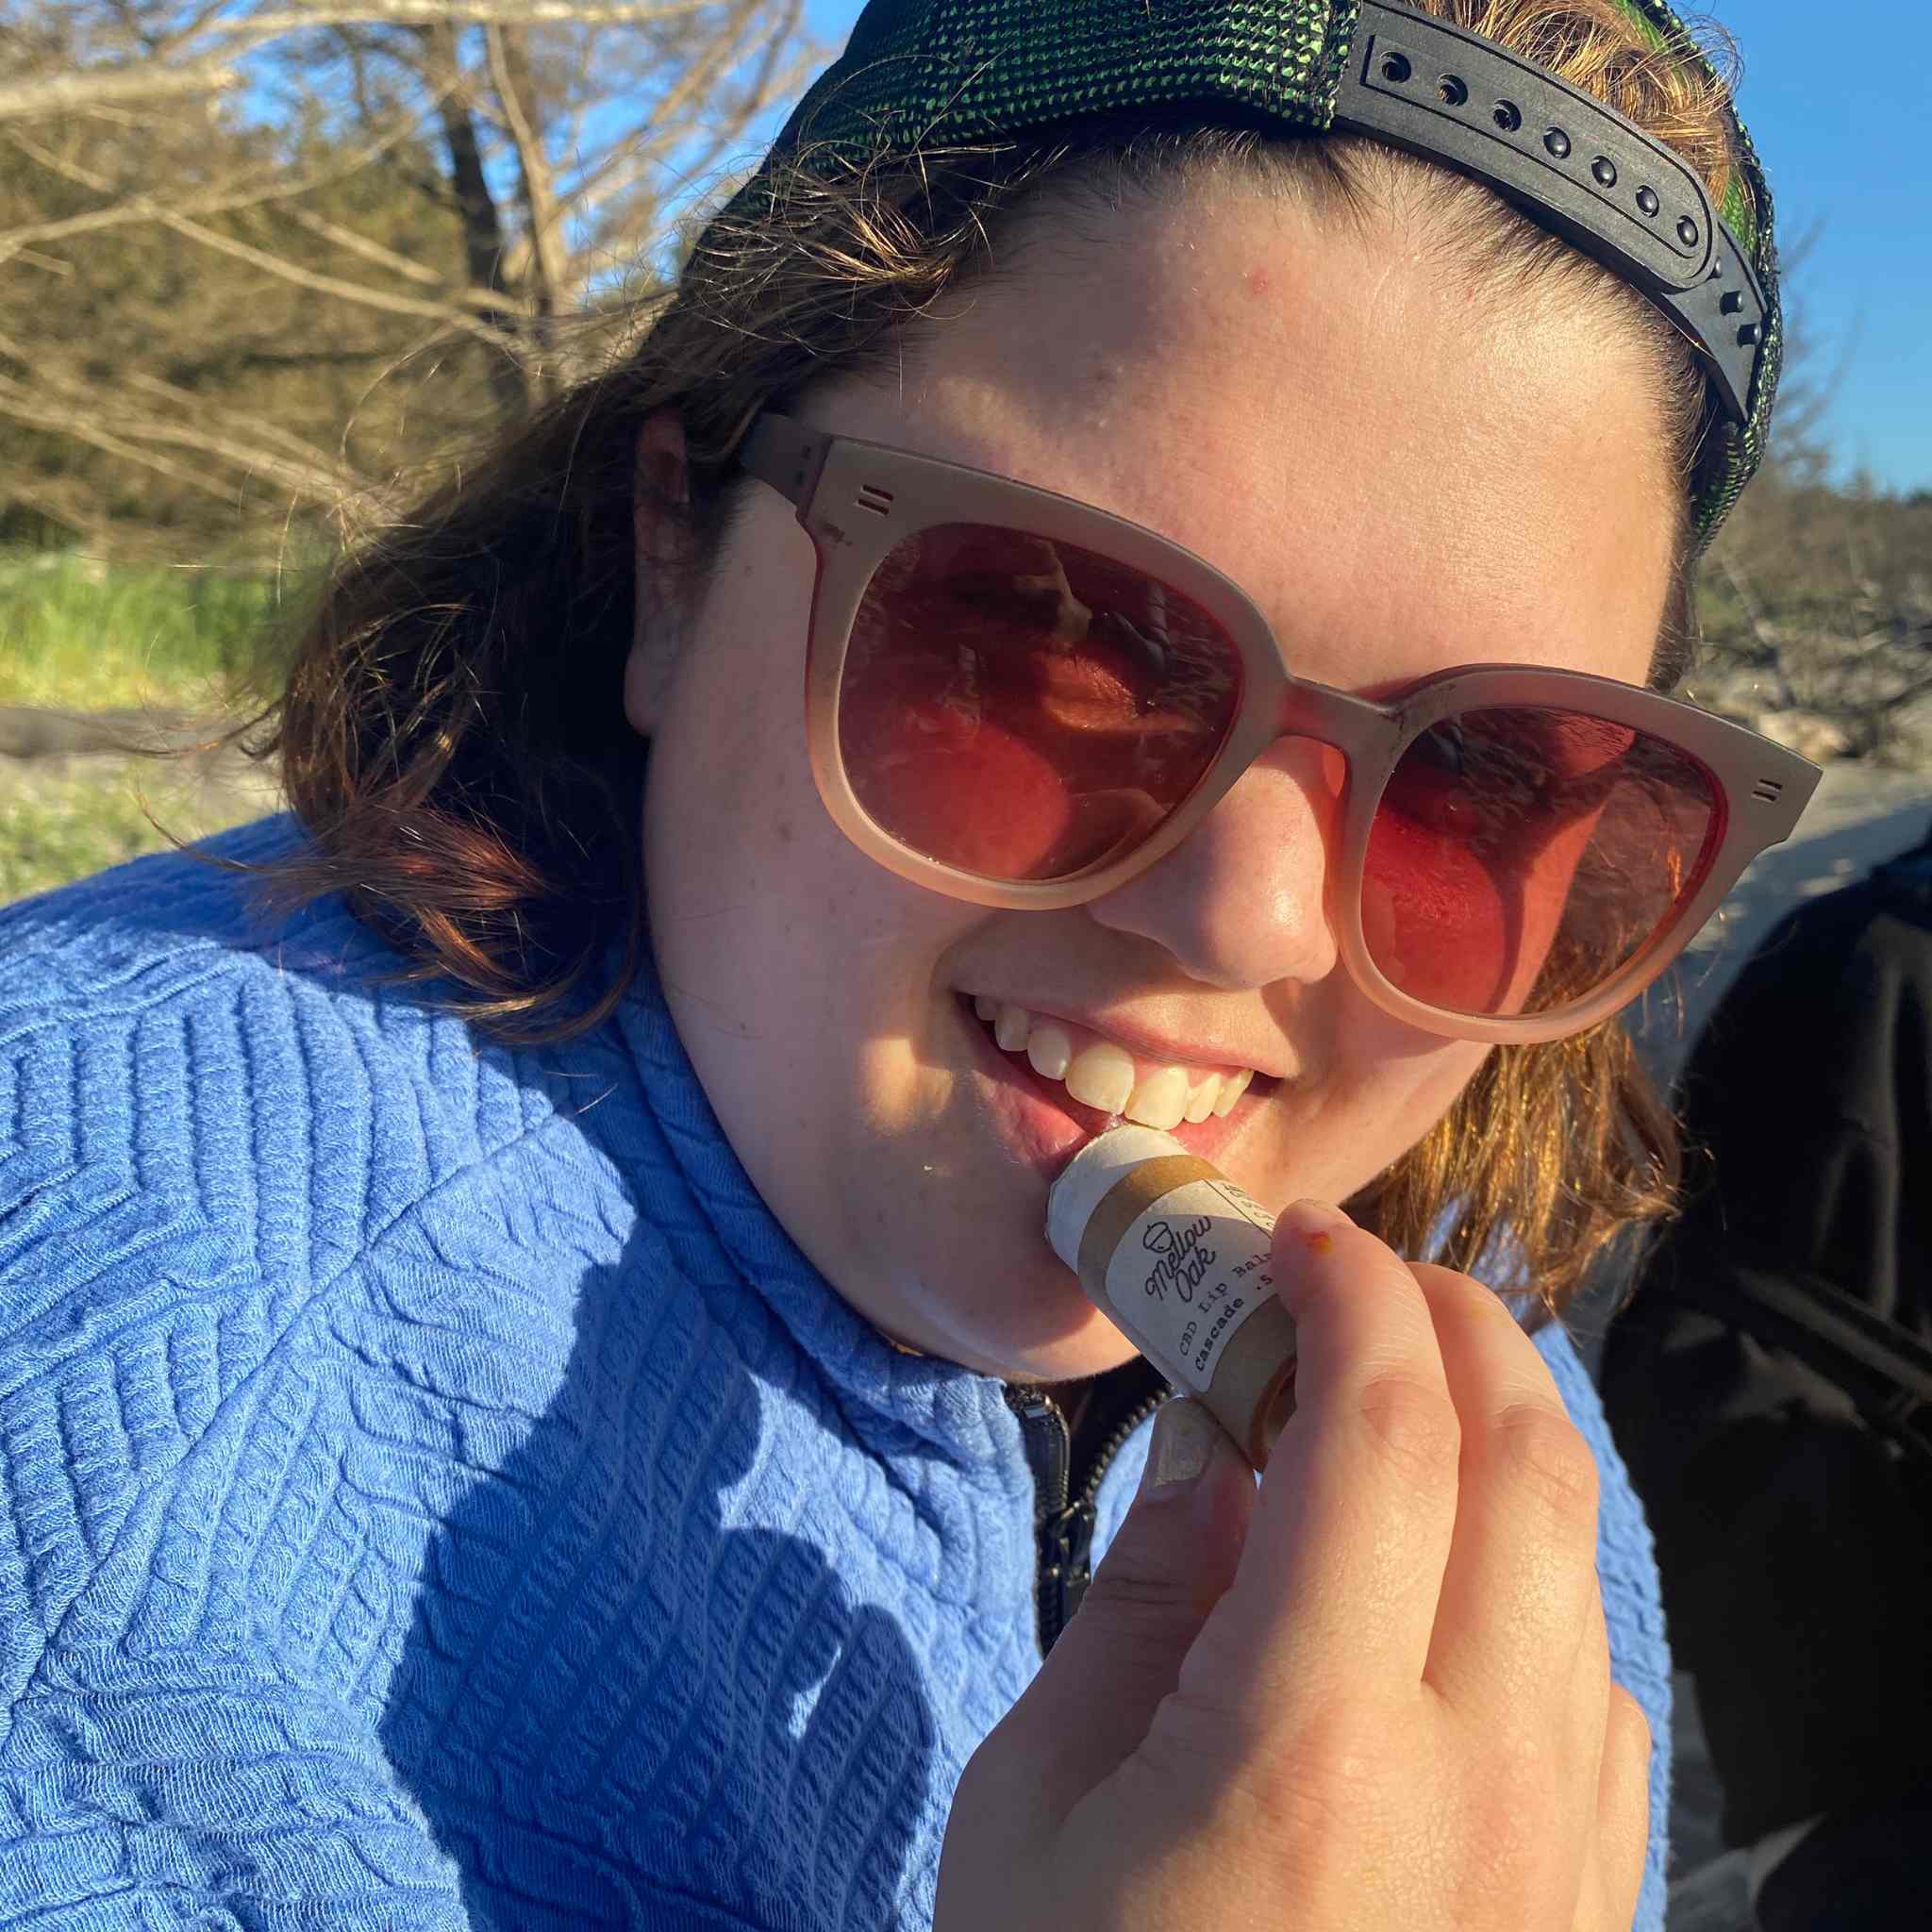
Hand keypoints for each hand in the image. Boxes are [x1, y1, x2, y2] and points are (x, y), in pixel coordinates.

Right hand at [937, 1198, 1650, 1930]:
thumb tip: (1217, 1443)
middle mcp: (1476, 1783)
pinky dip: (1528, 1568)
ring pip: (1581, 1565)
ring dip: (1501, 1439)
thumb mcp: (1037, 1801)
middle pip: (1527, 1467)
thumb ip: (1139, 1597)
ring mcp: (1557, 1853)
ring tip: (1395, 1404)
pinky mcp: (1582, 1905)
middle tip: (1365, 1279)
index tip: (1295, 1243)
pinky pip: (1591, 1680)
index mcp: (1310, 1744)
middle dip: (1457, 1326)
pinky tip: (1440, 1576)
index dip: (1347, 1296)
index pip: (1382, 1432)